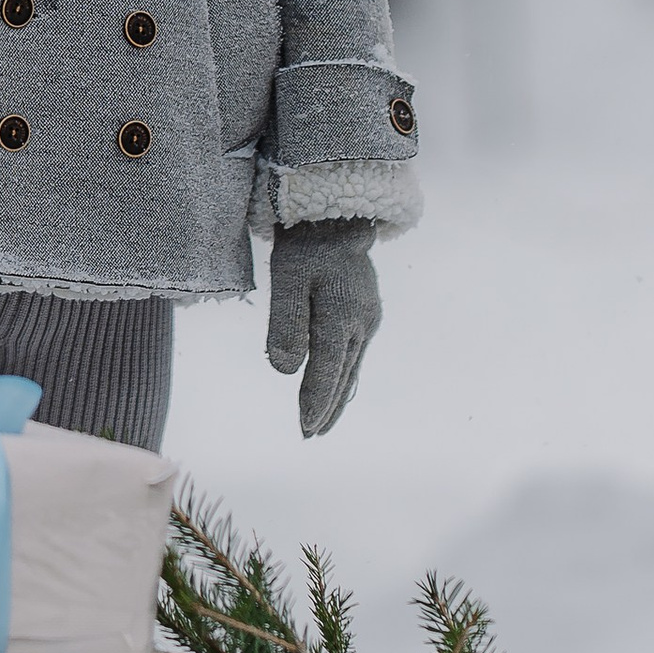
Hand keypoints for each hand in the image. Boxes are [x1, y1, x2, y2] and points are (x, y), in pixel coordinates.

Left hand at [265, 218, 381, 436]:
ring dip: (336, 397)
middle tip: (308, 435)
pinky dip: (343, 378)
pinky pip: (354, 355)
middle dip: (325, 408)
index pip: (327, 369)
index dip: (315, 400)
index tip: (305, 428)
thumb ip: (286, 323)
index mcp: (341, 315)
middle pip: (342, 375)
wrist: (335, 217)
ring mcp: (368, 319)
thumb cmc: (305, 246)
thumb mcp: (287, 278)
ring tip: (320, 424)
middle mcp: (361, 322)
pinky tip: (335, 390)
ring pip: (351, 368)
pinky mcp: (367, 314)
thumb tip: (285, 370)